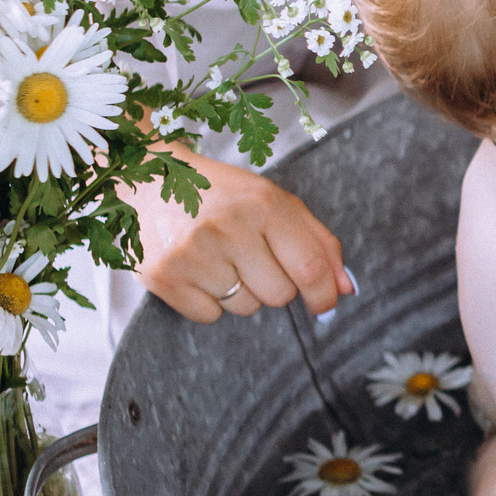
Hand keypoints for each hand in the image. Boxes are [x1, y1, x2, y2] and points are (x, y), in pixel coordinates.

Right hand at [133, 149, 353, 322]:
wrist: (149, 179)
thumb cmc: (222, 194)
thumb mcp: (274, 201)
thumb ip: (317, 241)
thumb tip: (346, 287)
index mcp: (262, 204)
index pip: (310, 266)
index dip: (325, 293)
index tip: (326, 303)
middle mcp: (228, 228)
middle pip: (280, 294)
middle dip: (277, 285)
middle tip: (256, 260)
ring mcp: (192, 254)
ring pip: (246, 308)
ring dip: (243, 292)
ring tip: (223, 259)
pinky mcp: (163, 276)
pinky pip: (210, 316)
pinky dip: (211, 302)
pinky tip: (200, 270)